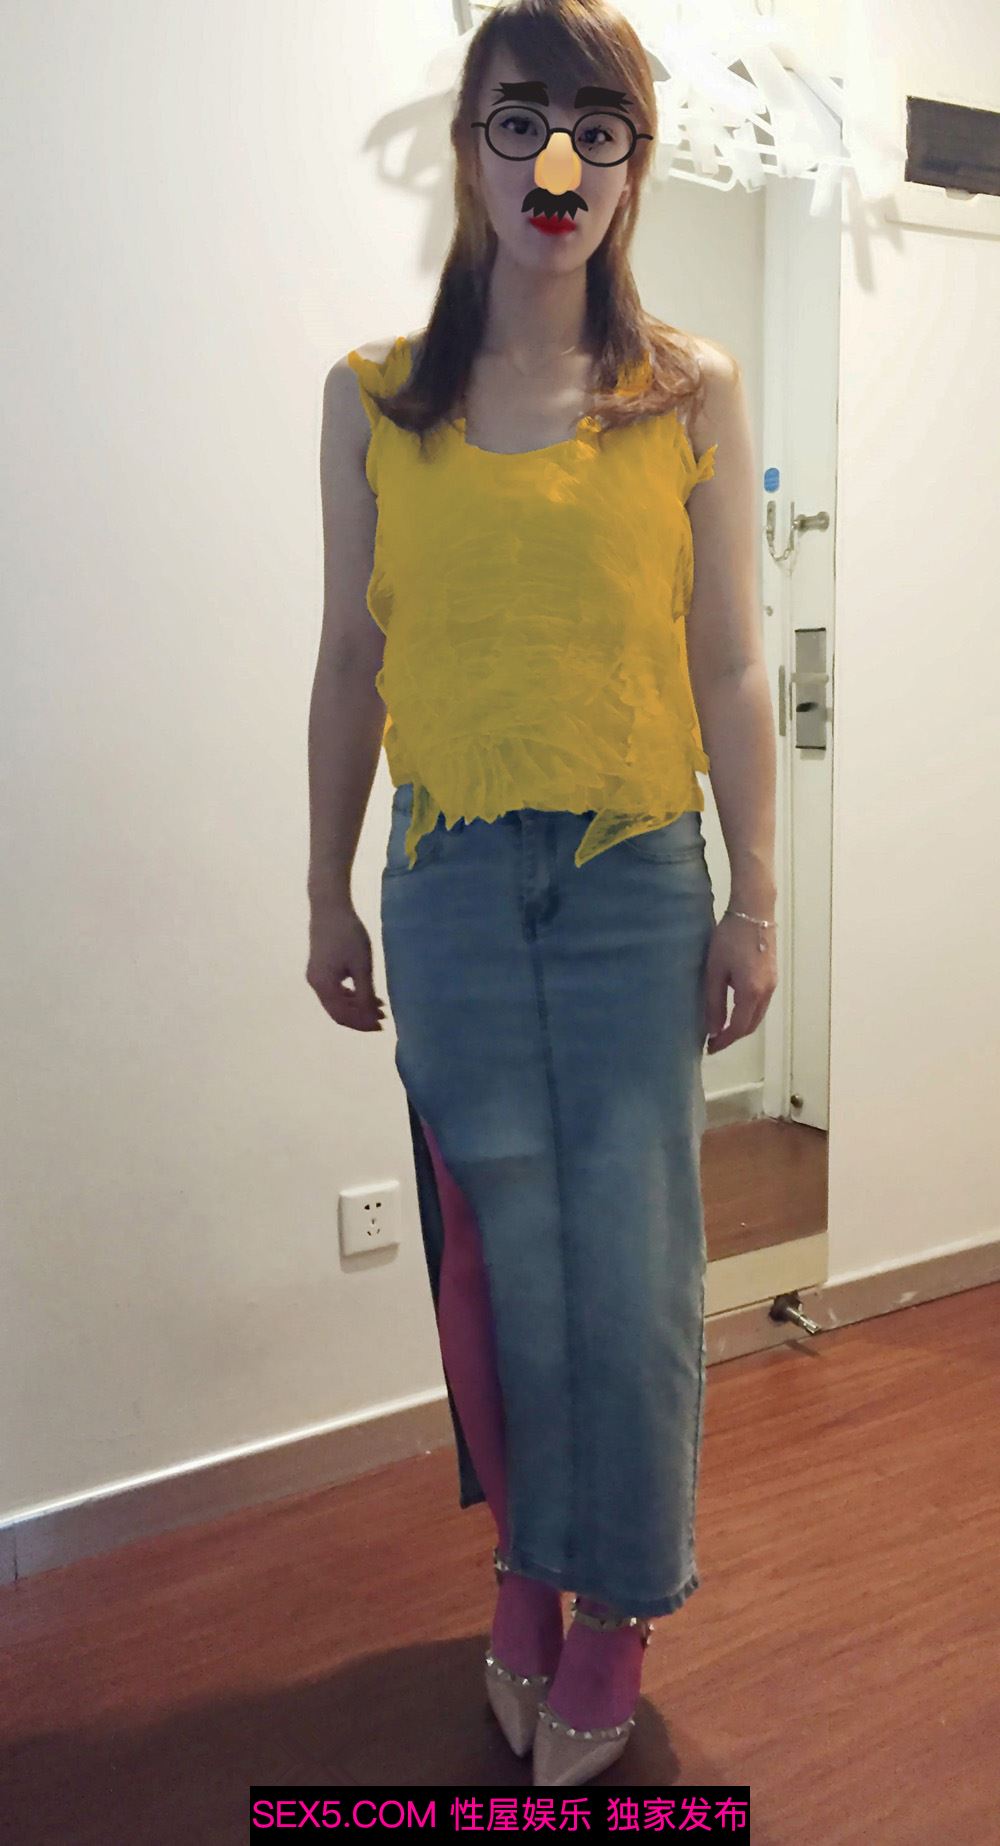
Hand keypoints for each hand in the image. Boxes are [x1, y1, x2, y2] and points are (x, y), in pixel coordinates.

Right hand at [306, 900, 387, 1032]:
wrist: (330, 907)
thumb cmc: (348, 934)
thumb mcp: (362, 966)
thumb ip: (365, 993)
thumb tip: (371, 1016)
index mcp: (323, 986)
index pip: (342, 1015)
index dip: (362, 1023)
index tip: (382, 1025)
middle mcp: (315, 984)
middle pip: (338, 1012)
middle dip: (361, 1017)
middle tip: (384, 1019)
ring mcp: (315, 976)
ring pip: (337, 1001)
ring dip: (357, 1007)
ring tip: (380, 1006)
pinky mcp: (320, 968)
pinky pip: (334, 990)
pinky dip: (351, 995)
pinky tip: (368, 993)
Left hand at [703, 910, 777, 1053]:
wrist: (753, 912)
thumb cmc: (729, 938)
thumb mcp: (715, 971)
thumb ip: (714, 1002)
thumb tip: (713, 1029)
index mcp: (751, 993)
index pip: (738, 1027)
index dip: (724, 1041)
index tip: (710, 1048)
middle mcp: (766, 992)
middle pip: (751, 1025)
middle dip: (733, 1036)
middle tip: (714, 1041)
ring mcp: (772, 984)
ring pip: (758, 1015)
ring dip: (742, 1025)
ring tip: (722, 1028)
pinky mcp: (772, 976)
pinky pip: (761, 1004)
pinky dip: (748, 1013)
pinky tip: (735, 1010)